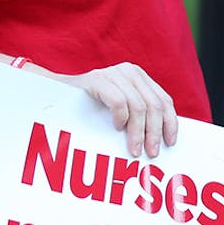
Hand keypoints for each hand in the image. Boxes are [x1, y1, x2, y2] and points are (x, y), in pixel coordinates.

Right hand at [54, 63, 178, 158]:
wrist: (53, 94)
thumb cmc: (90, 108)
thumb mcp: (121, 109)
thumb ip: (139, 115)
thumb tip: (163, 141)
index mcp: (140, 78)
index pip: (164, 100)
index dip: (170, 123)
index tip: (170, 143)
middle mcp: (130, 72)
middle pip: (154, 105)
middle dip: (154, 132)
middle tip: (151, 153)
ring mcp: (113, 73)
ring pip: (139, 106)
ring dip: (138, 132)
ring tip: (134, 149)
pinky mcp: (97, 78)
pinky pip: (119, 102)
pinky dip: (121, 118)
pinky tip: (117, 128)